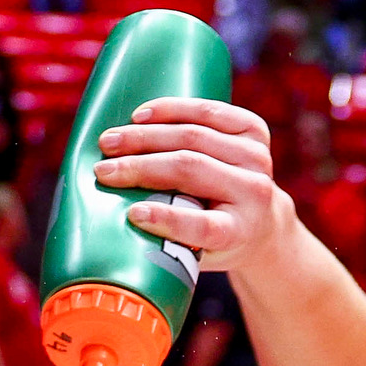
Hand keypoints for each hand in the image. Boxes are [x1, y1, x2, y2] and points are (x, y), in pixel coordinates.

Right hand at [89, 98, 299, 276]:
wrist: (263, 223)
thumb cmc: (216, 243)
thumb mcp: (197, 255)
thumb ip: (168, 242)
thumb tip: (120, 221)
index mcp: (240, 232)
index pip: (204, 226)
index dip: (167, 219)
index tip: (132, 214)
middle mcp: (254, 193)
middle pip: (191, 169)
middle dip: (140, 167)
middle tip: (103, 169)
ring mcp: (257, 158)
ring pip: (194, 136)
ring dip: (145, 136)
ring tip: (111, 141)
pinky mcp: (255, 131)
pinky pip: (209, 111)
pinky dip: (171, 110)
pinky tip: (141, 116)